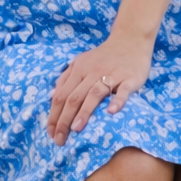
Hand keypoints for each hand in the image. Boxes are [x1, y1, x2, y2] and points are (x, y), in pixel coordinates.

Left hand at [46, 32, 152, 147]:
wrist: (130, 40)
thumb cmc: (104, 57)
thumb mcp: (81, 63)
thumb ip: (66, 78)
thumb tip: (52, 97)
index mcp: (78, 69)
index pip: (61, 95)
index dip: (54, 115)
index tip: (51, 133)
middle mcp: (92, 72)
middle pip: (74, 97)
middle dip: (64, 120)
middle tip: (60, 140)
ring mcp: (111, 74)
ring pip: (94, 94)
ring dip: (84, 112)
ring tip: (76, 129)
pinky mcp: (130, 78)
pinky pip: (123, 90)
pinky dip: (117, 101)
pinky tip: (111, 112)